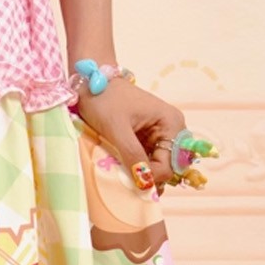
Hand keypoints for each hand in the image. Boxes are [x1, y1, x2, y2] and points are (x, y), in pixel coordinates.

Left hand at [72, 76, 187, 193]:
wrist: (92, 83)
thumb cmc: (104, 100)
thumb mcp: (116, 129)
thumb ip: (132, 155)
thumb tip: (145, 182)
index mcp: (171, 123)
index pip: (170, 165)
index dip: (151, 177)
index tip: (129, 181)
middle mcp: (172, 129)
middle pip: (167, 168)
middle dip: (148, 177)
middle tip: (126, 181)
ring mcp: (160, 134)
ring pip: (157, 167)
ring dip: (142, 174)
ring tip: (123, 176)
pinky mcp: (148, 138)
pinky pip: (147, 161)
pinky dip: (137, 168)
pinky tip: (123, 169)